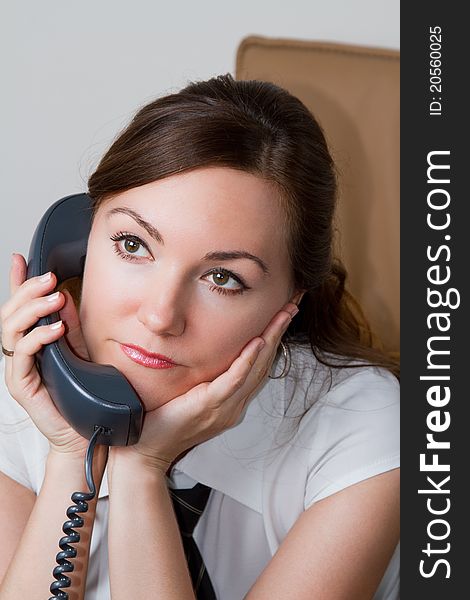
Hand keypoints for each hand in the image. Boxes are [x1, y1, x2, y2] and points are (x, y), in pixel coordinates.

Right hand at [1, 253, 90, 456]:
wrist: (85, 432)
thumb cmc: (83, 393)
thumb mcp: (78, 350)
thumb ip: (70, 325)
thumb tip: (67, 296)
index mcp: (31, 342)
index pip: (19, 307)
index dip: (17, 282)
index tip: (20, 258)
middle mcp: (20, 354)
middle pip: (10, 313)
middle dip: (27, 290)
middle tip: (49, 277)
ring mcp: (18, 369)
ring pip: (11, 330)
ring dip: (33, 309)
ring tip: (55, 297)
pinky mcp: (21, 385)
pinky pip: (22, 355)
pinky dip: (37, 338)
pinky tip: (55, 328)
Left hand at [109, 302, 298, 471]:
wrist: (146, 449)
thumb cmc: (163, 422)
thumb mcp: (188, 392)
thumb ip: (202, 375)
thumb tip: (202, 347)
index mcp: (231, 400)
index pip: (259, 365)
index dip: (273, 339)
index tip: (281, 314)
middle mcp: (234, 404)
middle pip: (265, 363)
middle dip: (279, 332)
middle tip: (292, 305)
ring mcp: (225, 407)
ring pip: (256, 368)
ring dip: (271, 339)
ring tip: (282, 315)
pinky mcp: (211, 406)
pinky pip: (234, 380)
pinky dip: (248, 360)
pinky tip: (257, 343)